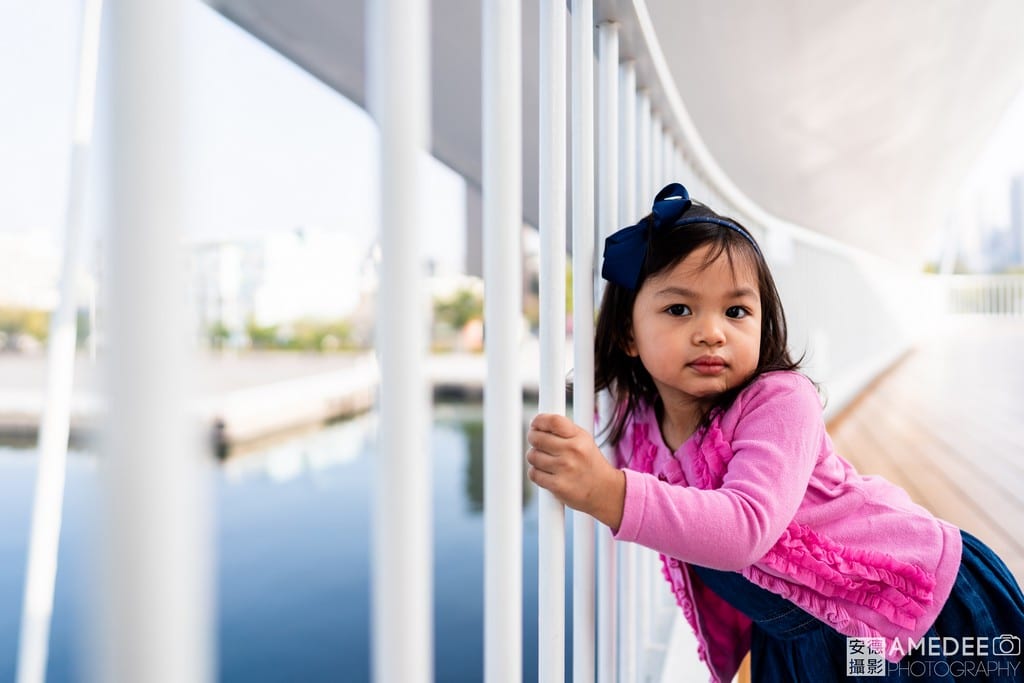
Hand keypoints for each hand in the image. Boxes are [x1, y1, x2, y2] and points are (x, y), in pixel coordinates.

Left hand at [526, 413, 625, 531]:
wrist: (604, 490)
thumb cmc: (589, 463)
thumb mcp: (583, 440)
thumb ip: (563, 430)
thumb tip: (537, 423)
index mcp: (579, 437)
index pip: (553, 421)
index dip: (539, 420)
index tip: (535, 424)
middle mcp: (573, 451)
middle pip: (537, 438)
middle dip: (533, 439)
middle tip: (536, 442)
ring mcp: (565, 468)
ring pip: (532, 456)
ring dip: (534, 457)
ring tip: (545, 460)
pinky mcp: (558, 485)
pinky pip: (534, 473)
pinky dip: (536, 473)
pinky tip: (546, 473)